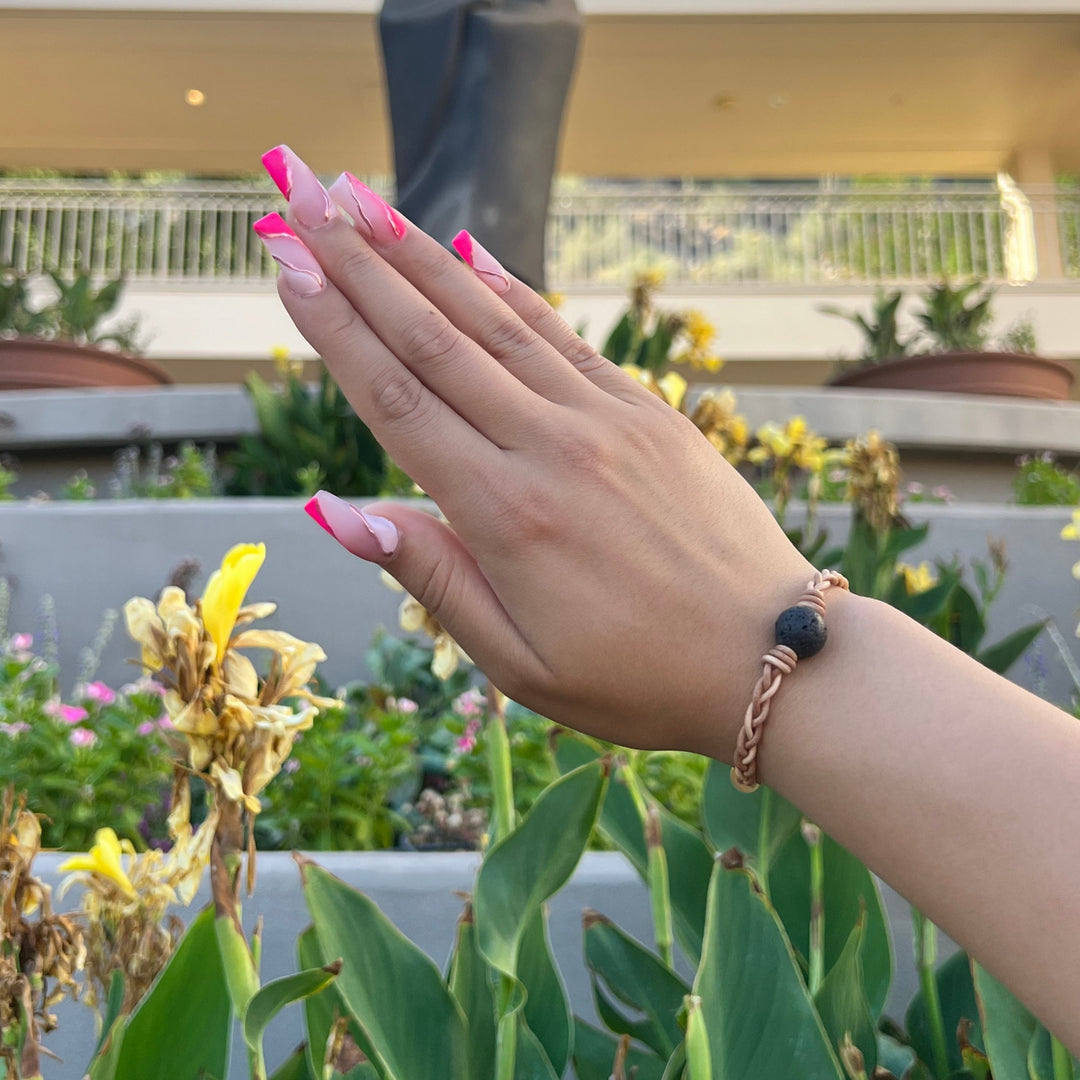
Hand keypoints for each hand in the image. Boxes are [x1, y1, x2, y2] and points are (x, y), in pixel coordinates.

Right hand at [257, 146, 813, 757]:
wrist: (770, 654)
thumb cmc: (637, 679)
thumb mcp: (519, 661)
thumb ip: (431, 577)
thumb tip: (338, 513)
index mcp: (505, 515)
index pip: (396, 400)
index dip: (335, 327)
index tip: (286, 263)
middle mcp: (550, 447)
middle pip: (434, 340)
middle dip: (357, 261)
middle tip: (300, 192)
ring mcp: (605, 420)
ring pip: (494, 321)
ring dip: (422, 256)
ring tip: (364, 200)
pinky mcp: (648, 413)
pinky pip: (564, 337)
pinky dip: (512, 290)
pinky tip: (470, 252)